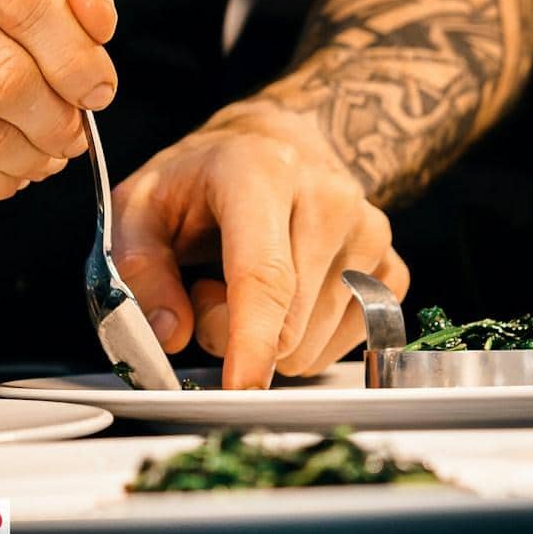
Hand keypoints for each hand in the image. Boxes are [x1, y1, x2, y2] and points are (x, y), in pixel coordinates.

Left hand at [111, 106, 407, 387]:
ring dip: (269, 337)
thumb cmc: (200, 181)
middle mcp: (328, 198)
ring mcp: (370, 232)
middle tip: (207, 287)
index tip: (241, 388)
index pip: (265, 274)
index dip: (250, 340)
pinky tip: (288, 295)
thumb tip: (170, 335)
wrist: (271, 145)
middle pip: (286, 323)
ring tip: (247, 282)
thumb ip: (140, 270)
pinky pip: (345, 345)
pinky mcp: (392, 267)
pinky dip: (306, 339)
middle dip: (232, 333)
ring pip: (313, 344)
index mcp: (261, 172)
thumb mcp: (139, 207)